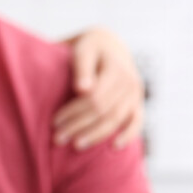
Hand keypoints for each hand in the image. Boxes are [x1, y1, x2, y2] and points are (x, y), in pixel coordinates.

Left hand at [54, 27, 144, 150]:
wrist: (109, 46)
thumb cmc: (89, 49)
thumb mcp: (83, 51)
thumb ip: (82, 68)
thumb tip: (82, 89)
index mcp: (116, 69)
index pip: (94, 98)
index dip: (73, 113)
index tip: (54, 123)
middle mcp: (130, 82)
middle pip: (103, 111)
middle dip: (79, 127)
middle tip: (58, 139)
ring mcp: (136, 94)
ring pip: (116, 119)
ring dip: (96, 135)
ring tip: (76, 145)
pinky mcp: (138, 102)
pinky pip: (137, 121)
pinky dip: (129, 135)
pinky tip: (115, 147)